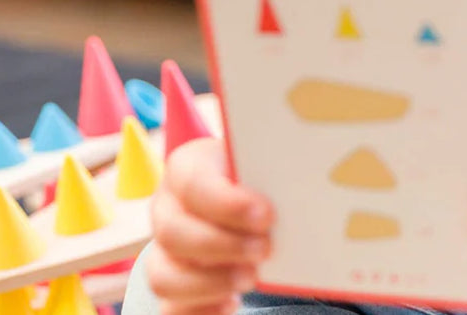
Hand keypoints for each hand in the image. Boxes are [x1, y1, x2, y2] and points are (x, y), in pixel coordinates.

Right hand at [147, 137, 274, 314]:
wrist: (251, 201)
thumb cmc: (257, 180)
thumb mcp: (263, 166)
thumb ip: (273, 173)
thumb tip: (302, 183)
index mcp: (187, 169)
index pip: (193, 185)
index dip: (227, 204)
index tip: (267, 216)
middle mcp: (167, 210)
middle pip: (172, 233)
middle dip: (222, 245)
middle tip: (265, 249)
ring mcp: (164, 251)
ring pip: (163, 276)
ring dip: (209, 282)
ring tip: (251, 278)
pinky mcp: (172, 285)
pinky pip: (170, 309)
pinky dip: (200, 310)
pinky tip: (232, 303)